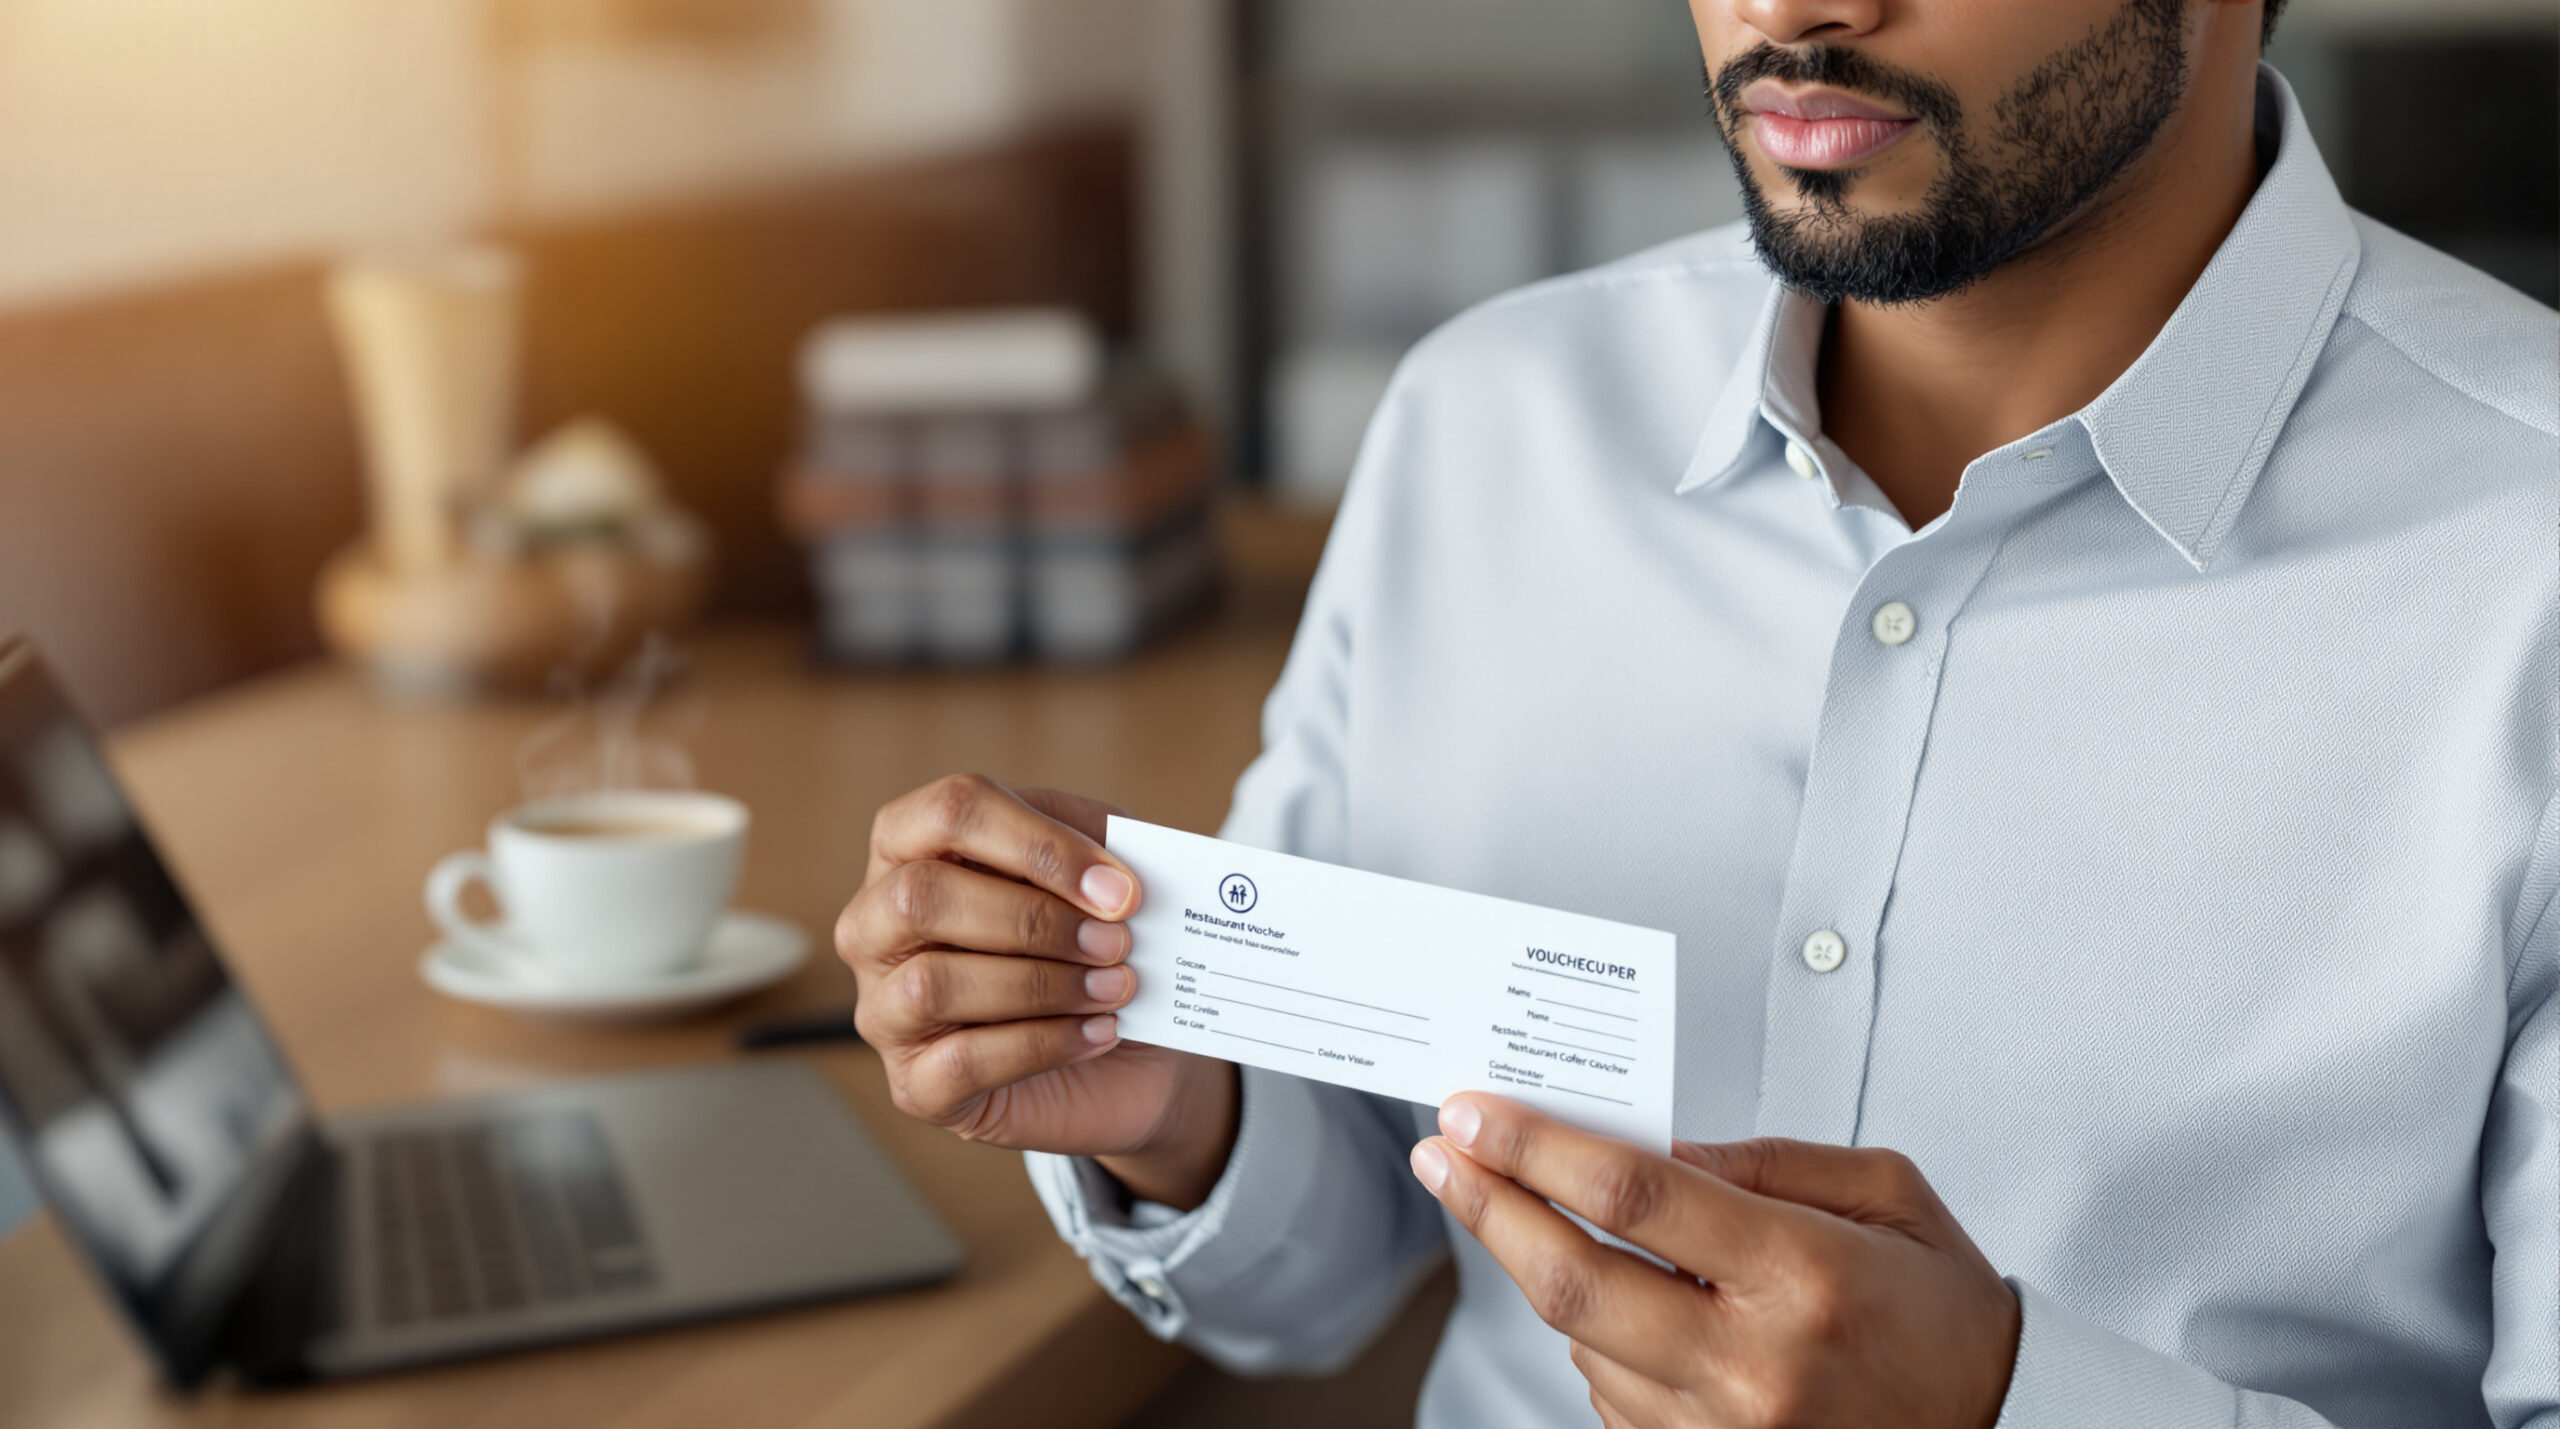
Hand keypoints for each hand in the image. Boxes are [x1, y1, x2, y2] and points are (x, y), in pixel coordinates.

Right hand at [837, 774, 1236, 1207]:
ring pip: (932, 984)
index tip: (1118, 886)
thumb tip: (1106, 870)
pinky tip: (1098, 1032)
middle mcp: (877, 924)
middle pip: (921, 895)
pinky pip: (962, 1062)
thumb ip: (1098, 844)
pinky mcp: (915, 1085)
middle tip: (1116, 941)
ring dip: (1042, 984)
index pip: (948, 811)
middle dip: (1033, 919)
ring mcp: (884, 1008)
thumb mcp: (1103, 871)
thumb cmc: (1096, 940)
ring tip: (1116, 988)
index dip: (1037, 843)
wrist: (1128, 1052)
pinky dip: (1044, 1044)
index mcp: (912, 846)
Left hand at [1410, 1094, 2018, 1428]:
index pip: (1633, 1199)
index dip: (1536, 1149)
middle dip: (1490, 1209)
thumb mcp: (1885, 1195)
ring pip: (1583, 1343)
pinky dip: (1601, 1340)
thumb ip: (1763, 1162)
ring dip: (1552, 1275)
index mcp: (1802, 1277)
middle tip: (1442, 1154)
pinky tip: (1628, 1305)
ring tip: (1559, 1223)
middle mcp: (1753, 1366)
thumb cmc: (1943, 1311)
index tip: (1474, 1111)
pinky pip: (1612, 1395)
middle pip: (1573, 1284)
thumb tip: (1649, 1146)